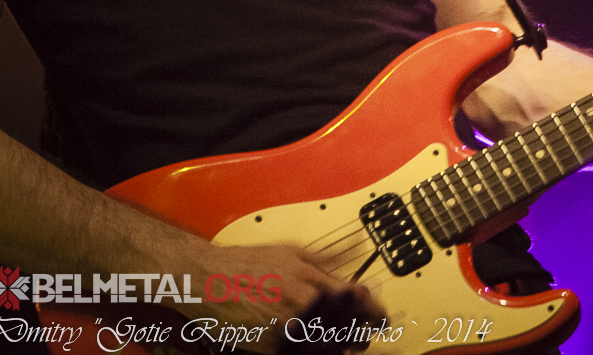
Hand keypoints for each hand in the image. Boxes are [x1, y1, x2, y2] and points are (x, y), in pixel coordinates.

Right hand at [175, 239, 383, 352]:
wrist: (211, 280)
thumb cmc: (250, 263)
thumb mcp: (292, 251)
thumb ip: (327, 258)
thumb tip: (357, 248)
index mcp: (309, 280)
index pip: (354, 298)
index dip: (373, 308)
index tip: (382, 314)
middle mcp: (301, 307)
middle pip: (346, 327)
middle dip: (362, 329)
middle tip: (369, 329)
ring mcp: (287, 332)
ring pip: (329, 346)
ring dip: (343, 343)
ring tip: (349, 339)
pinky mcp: (273, 349)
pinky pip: (305, 354)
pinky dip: (318, 350)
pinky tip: (321, 344)